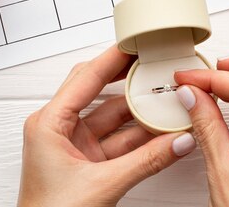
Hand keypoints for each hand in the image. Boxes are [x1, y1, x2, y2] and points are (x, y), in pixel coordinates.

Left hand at [18, 46, 196, 206]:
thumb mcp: (101, 186)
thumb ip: (146, 162)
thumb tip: (179, 141)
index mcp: (48, 124)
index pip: (86, 78)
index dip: (114, 58)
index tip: (137, 42)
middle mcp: (60, 129)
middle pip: (100, 91)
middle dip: (130, 78)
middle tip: (154, 61)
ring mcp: (77, 146)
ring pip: (116, 119)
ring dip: (142, 112)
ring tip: (169, 99)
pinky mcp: (90, 163)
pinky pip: (121, 142)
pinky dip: (143, 137)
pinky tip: (163, 131)